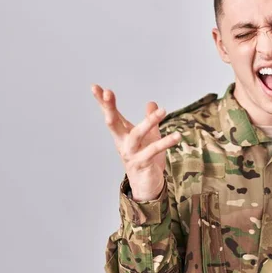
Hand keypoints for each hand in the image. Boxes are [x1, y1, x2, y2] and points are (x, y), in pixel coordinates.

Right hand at [91, 84, 180, 200]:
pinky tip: (177, 136)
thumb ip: (149, 119)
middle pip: (113, 123)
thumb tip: (152, 103)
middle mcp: (122, 143)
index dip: (103, 102)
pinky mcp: (142, 163)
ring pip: (136, 135)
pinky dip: (165, 142)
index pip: (111, 114)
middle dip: (109, 108)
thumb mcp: (149, 136)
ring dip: (149, 122)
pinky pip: (153, 151)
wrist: (146, 186)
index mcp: (122, 134)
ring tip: (164, 111)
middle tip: (107, 92)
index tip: (95, 86)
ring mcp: (130, 154)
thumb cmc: (146, 158)